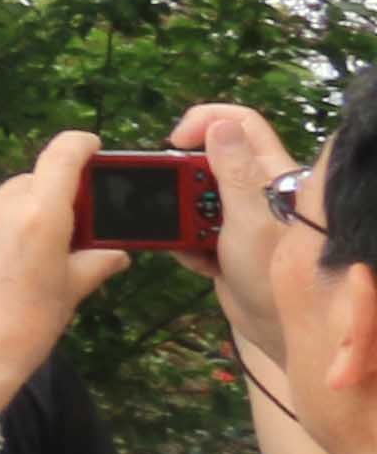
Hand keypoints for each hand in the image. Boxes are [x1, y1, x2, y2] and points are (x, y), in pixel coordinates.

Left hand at [0, 131, 132, 398]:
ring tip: (22, 255)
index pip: (62, 156)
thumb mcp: (71, 292)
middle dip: (49, 198)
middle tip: (61, 230)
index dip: (79, 145)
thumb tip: (118, 252)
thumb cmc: (28, 324)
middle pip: (31, 183)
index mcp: (41, 213)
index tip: (90, 146)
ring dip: (14, 214)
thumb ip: (97, 262)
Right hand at [177, 100, 311, 346]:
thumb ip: (234, 172)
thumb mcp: (251, 219)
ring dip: (182, 218)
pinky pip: (191, 228)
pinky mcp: (224, 241)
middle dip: (184, 181)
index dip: (206, 121)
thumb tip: (218, 125)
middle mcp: (256, 190)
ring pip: (194, 196)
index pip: (241, 124)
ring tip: (190, 241)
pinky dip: (186, 243)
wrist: (277, 331)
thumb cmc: (274, 275)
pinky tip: (199, 262)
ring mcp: (239, 216)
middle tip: (176, 203)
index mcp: (271, 175)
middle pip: (208, 159)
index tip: (176, 141)